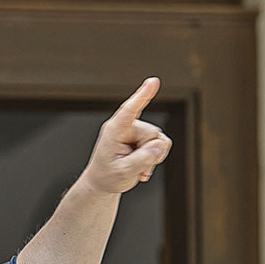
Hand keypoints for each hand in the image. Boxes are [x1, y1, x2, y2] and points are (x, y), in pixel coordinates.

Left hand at [80, 77, 172, 194]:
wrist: (103, 182)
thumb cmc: (107, 176)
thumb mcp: (124, 172)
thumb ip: (143, 159)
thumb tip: (161, 144)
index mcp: (114, 130)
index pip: (130, 110)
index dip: (142, 95)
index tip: (153, 81)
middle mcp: (126, 126)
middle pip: (153, 134)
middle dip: (149, 154)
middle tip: (133, 167)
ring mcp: (135, 131)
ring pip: (159, 140)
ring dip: (151, 158)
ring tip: (135, 167)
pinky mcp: (142, 136)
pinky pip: (161, 145)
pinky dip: (154, 159)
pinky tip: (141, 168)